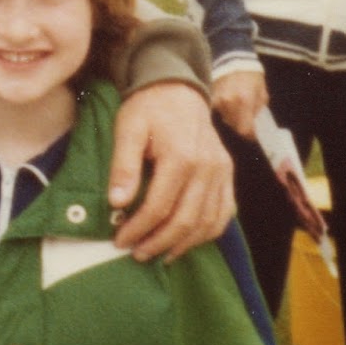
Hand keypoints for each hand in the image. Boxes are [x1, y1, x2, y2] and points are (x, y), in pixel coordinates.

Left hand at [108, 81, 233, 262]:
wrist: (178, 90)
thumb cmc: (148, 109)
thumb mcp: (127, 129)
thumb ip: (123, 165)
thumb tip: (117, 203)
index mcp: (181, 156)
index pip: (160, 206)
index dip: (139, 228)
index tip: (120, 240)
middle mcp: (208, 168)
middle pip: (186, 220)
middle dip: (158, 242)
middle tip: (136, 253)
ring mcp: (222, 173)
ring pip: (208, 222)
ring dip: (183, 244)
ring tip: (158, 254)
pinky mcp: (228, 175)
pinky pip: (224, 213)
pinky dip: (207, 233)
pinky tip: (186, 241)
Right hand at [211, 70, 269, 138]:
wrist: (233, 60)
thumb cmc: (251, 76)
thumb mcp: (262, 93)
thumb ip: (257, 110)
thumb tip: (255, 123)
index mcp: (244, 101)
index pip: (244, 129)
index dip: (250, 135)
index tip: (254, 135)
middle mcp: (229, 103)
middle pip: (234, 126)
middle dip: (243, 127)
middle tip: (249, 123)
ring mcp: (219, 101)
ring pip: (226, 120)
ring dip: (234, 120)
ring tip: (240, 112)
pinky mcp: (213, 98)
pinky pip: (220, 112)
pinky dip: (226, 113)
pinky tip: (232, 107)